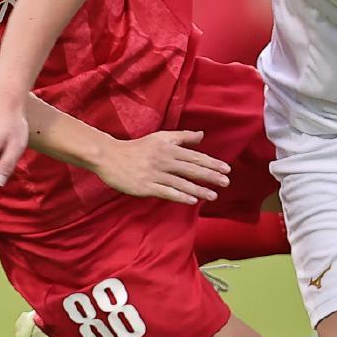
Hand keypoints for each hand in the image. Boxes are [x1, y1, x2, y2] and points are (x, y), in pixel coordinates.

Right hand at [92, 130, 231, 204]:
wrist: (109, 157)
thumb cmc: (137, 148)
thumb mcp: (160, 138)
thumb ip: (182, 137)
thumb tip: (202, 135)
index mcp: (168, 149)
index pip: (195, 157)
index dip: (212, 163)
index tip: (227, 169)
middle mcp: (164, 160)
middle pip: (191, 169)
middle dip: (210, 176)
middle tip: (226, 182)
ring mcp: (154, 174)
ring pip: (181, 182)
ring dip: (199, 189)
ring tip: (214, 195)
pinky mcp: (145, 186)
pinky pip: (166, 192)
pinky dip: (179, 196)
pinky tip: (191, 201)